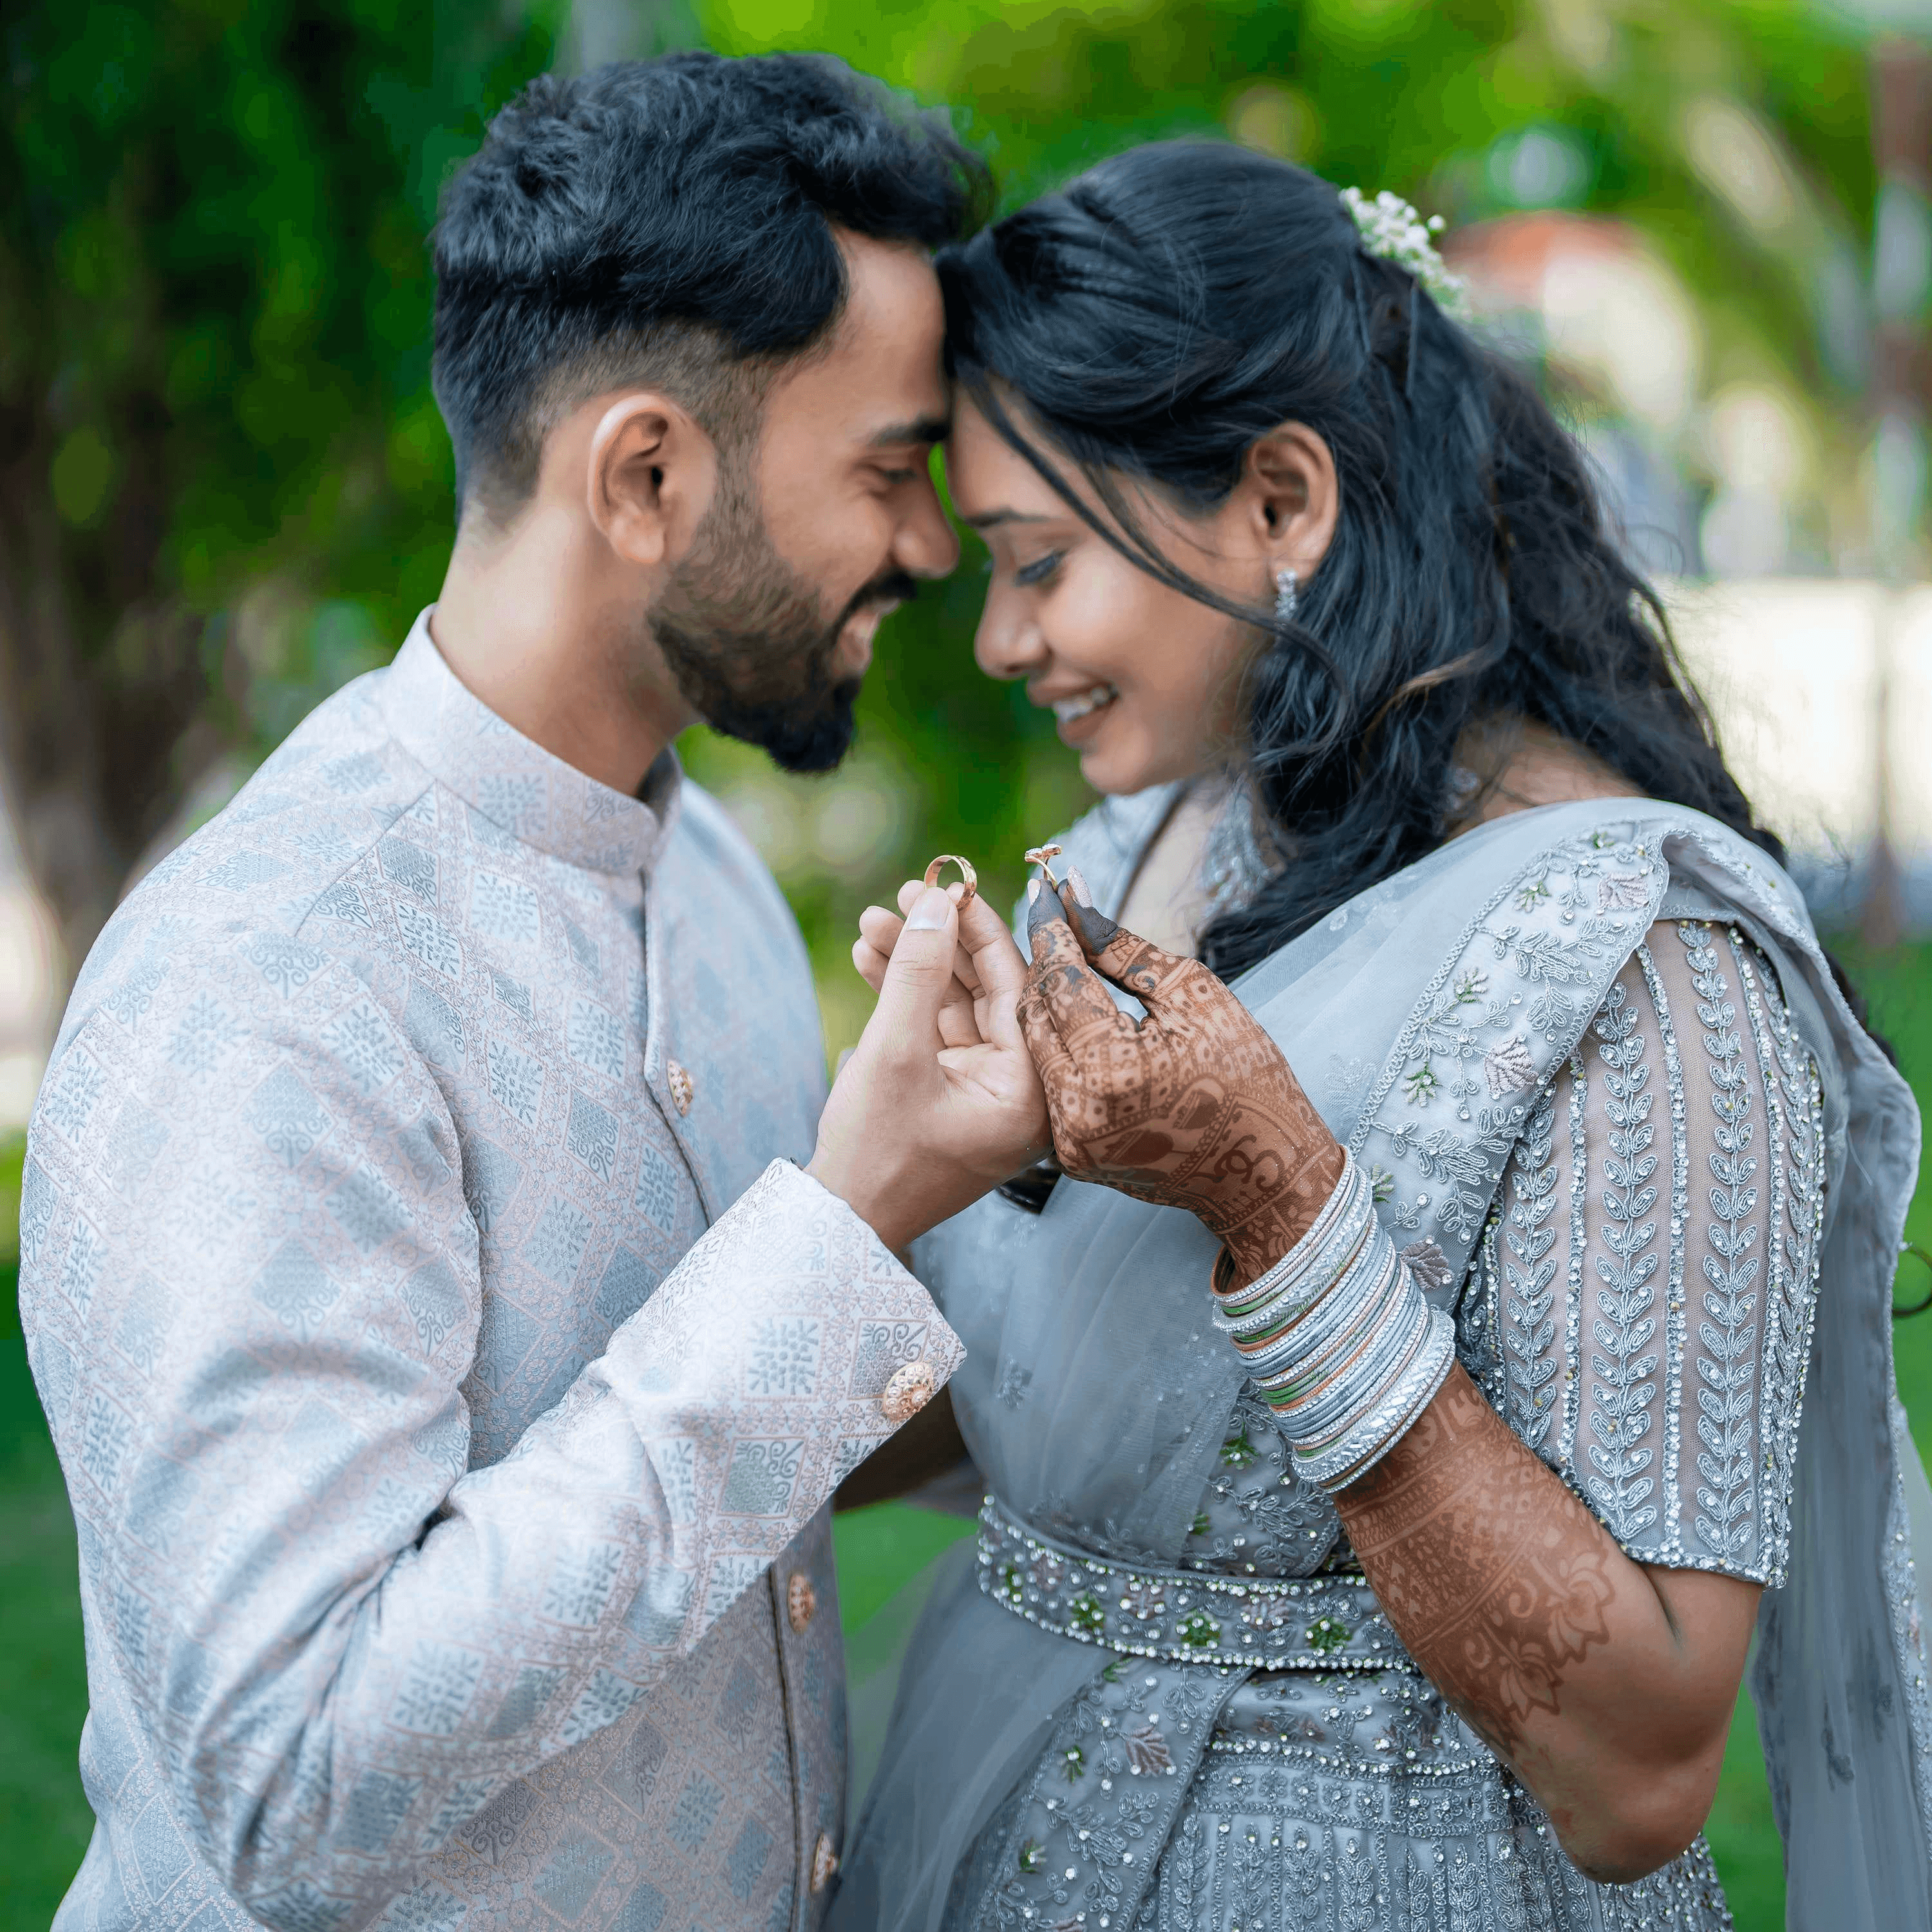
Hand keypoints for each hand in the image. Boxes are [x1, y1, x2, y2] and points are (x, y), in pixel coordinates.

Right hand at [808, 879, 1050, 1252]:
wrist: (840, 1223)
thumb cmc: (875, 1152)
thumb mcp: (895, 1051)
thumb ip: (919, 971)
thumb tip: (937, 900)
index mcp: (1030, 1089)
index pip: (1015, 984)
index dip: (976, 928)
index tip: (945, 884)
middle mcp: (1020, 1089)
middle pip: (985, 989)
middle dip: (937, 941)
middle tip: (899, 896)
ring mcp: (986, 1092)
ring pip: (955, 1004)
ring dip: (914, 963)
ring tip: (870, 923)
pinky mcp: (953, 1094)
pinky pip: (936, 1030)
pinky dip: (904, 996)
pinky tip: (870, 958)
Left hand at [1017, 871, 1343, 1284]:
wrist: (1264, 1175)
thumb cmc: (1246, 1076)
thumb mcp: (1193, 996)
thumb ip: (1122, 948)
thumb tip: (1076, 897)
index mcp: (1112, 1070)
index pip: (1061, 980)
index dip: (1052, 931)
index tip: (1048, 890)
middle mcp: (1077, 1112)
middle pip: (1035, 1015)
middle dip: (1042, 962)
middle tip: (1048, 917)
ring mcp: (1069, 1142)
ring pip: (1034, 1050)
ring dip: (1045, 1003)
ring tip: (1061, 960)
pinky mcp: (1071, 1158)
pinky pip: (1049, 1086)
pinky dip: (1056, 1048)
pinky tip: (1071, 1016)